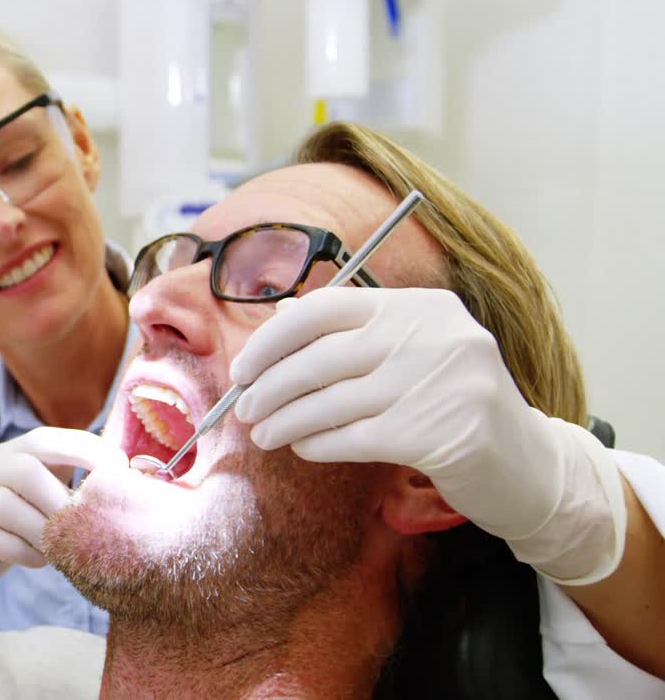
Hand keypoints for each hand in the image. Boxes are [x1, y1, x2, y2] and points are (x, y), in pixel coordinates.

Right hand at [0, 427, 126, 656]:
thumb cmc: (0, 540)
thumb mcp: (30, 509)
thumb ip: (59, 491)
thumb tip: (115, 487)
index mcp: (1, 456)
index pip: (41, 440)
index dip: (81, 449)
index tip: (117, 467)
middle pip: (24, 469)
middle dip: (61, 499)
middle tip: (84, 527)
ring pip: (5, 505)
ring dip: (42, 531)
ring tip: (61, 552)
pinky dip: (19, 550)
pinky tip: (37, 561)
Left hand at [229, 287, 624, 583]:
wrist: (529, 467)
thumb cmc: (454, 405)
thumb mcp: (412, 354)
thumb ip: (352, 332)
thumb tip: (279, 315)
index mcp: (421, 306)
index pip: (326, 308)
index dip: (273, 339)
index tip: (245, 367)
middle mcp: (432, 337)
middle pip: (319, 358)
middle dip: (269, 387)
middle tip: (245, 409)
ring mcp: (438, 385)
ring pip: (329, 402)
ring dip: (284, 422)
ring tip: (263, 434)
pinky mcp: (436, 435)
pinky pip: (350, 438)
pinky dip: (316, 444)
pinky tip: (302, 448)